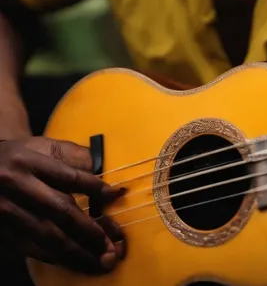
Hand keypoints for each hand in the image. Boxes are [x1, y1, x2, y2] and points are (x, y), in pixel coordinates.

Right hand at [0, 137, 125, 272]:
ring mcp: (7, 210)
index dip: (93, 186)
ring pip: (47, 234)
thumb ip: (72, 155)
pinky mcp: (2, 230)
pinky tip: (73, 261)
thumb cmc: (21, 157)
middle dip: (87, 229)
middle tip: (109, 243)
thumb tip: (103, 168)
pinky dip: (55, 256)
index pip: (67, 176)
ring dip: (76, 250)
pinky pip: (31, 248)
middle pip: (58, 209)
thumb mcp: (42, 146)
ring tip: (99, 260)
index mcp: (28, 160)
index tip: (114, 194)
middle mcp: (16, 185)